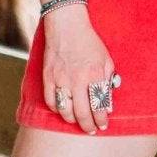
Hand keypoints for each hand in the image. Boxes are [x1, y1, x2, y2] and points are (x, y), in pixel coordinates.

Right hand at [42, 7, 118, 132]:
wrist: (67, 26)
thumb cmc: (89, 43)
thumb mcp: (106, 60)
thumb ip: (108, 82)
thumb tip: (108, 105)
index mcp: (95, 74)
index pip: (99, 105)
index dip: (101, 120)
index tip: (103, 126)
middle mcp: (77, 79)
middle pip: (82, 113)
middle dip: (88, 126)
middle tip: (91, 130)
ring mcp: (61, 79)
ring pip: (65, 110)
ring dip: (72, 120)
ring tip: (77, 121)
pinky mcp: (48, 77)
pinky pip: (51, 101)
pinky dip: (57, 109)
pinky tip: (63, 110)